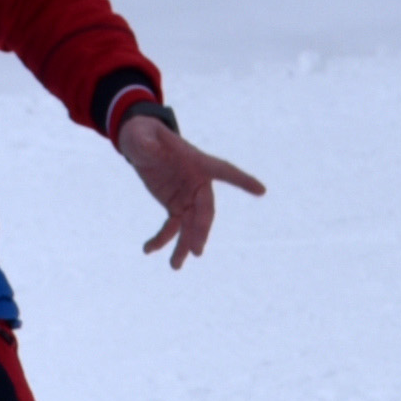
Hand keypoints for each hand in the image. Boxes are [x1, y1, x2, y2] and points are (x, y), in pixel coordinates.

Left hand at [112, 103, 266, 266]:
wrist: (139, 143)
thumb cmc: (143, 134)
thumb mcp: (141, 135)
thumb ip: (145, 141)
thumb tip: (145, 146)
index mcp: (196, 162)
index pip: (224, 171)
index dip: (242, 181)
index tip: (261, 190)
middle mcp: (197, 182)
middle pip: (204, 210)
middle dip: (201, 230)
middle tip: (196, 250)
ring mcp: (187, 196)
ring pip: (190, 225)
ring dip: (183, 246)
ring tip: (175, 266)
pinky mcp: (175, 205)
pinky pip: (171, 227)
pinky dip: (161, 240)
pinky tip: (149, 250)